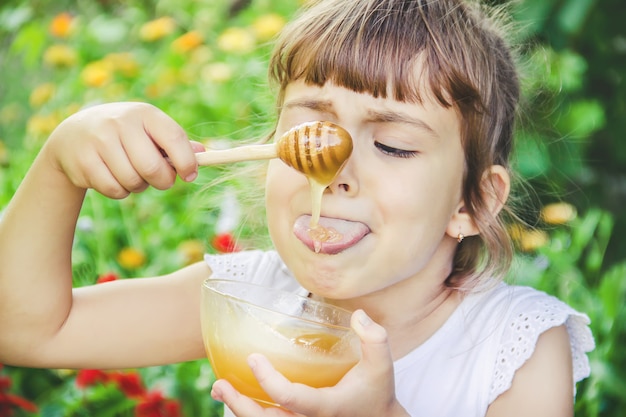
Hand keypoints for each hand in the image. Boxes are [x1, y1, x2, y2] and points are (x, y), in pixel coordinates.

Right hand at [44, 102, 203, 198]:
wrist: (73, 136)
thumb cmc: (125, 135)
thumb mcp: (149, 130)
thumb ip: (176, 142)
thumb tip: (203, 153)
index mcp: (145, 114)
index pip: (174, 138)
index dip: (187, 162)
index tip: (190, 175)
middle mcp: (121, 123)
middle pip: (153, 168)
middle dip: (163, 181)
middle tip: (160, 180)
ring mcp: (100, 141)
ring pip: (133, 181)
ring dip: (139, 186)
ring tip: (132, 173)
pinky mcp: (84, 161)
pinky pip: (115, 190)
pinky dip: (121, 191)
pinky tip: (114, 177)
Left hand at [211, 310, 409, 416]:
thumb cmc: (377, 392)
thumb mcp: (382, 365)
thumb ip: (375, 338)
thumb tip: (358, 315)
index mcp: (325, 407)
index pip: (291, 398)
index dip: (269, 381)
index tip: (253, 358)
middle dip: (240, 405)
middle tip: (220, 383)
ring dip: (239, 410)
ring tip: (220, 388)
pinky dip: (251, 413)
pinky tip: (238, 397)